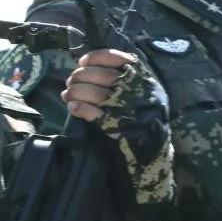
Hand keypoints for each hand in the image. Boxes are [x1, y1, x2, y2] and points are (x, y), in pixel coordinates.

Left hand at [62, 48, 172, 216]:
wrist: (155, 163)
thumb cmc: (144, 126)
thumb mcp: (142, 98)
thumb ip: (125, 82)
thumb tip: (89, 68)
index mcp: (148, 83)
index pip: (122, 60)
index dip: (99, 58)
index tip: (83, 61)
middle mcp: (143, 94)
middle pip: (105, 76)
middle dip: (82, 76)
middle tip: (70, 81)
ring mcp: (133, 112)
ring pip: (98, 94)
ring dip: (77, 92)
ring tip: (67, 94)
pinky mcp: (122, 131)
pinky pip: (96, 114)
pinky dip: (81, 108)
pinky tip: (72, 108)